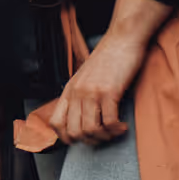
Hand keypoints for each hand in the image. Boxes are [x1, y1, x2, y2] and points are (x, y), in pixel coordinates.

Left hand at [42, 24, 150, 144]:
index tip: (83, 139)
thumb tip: (81, 117)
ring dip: (105, 137)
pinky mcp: (109, 91)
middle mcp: (77, 93)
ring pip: (90, 130)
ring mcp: (92, 92)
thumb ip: (80, 94)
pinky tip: (122, 126)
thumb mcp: (85, 76)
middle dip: (90, 141)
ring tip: (114, 131)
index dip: (67, 138)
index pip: (56, 123)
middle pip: (74, 132)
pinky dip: (116, 129)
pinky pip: (109, 122)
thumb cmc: (108, 58)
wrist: (122, 39)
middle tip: (103, 136)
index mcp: (69, 90)